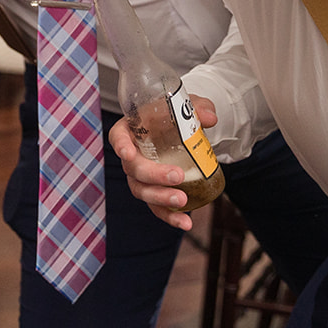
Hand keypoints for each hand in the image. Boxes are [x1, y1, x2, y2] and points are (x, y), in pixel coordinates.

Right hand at [108, 95, 217, 230]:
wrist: (183, 128)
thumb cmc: (176, 114)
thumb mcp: (187, 104)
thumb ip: (198, 108)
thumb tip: (210, 118)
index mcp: (132, 129)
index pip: (118, 136)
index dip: (120, 146)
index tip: (128, 154)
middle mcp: (132, 154)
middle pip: (133, 169)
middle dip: (153, 176)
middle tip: (177, 176)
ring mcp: (141, 177)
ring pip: (142, 191)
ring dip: (160, 199)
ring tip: (182, 201)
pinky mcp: (155, 191)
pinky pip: (157, 207)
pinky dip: (171, 217)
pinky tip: (186, 222)